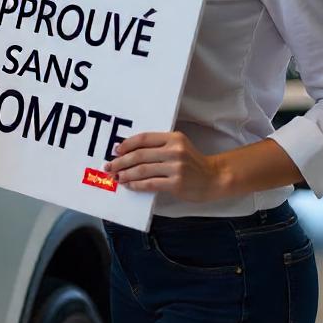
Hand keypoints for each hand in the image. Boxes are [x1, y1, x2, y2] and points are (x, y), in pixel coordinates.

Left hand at [103, 131, 227, 201]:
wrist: (214, 178)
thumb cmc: (192, 162)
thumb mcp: (178, 146)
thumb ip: (159, 146)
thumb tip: (129, 153)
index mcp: (174, 138)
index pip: (144, 138)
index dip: (127, 144)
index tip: (116, 150)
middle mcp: (175, 151)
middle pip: (140, 155)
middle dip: (121, 161)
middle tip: (109, 166)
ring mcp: (176, 168)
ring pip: (142, 170)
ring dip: (126, 174)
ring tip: (116, 177)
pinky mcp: (176, 183)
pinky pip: (150, 183)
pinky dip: (136, 185)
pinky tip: (129, 185)